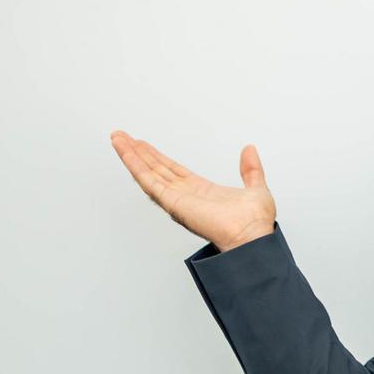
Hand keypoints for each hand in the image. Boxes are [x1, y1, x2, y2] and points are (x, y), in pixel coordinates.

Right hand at [110, 129, 277, 251]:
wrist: (253, 236)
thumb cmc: (255, 223)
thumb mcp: (256, 187)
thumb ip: (250, 169)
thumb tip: (249, 150)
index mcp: (201, 191)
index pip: (173, 170)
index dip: (157, 157)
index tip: (143, 145)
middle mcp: (185, 195)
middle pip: (155, 170)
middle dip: (138, 153)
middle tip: (122, 137)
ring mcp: (177, 199)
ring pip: (148, 174)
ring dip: (131, 156)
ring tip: (118, 139)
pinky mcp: (173, 202)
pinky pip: (150, 182)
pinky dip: (136, 167)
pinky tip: (126, 153)